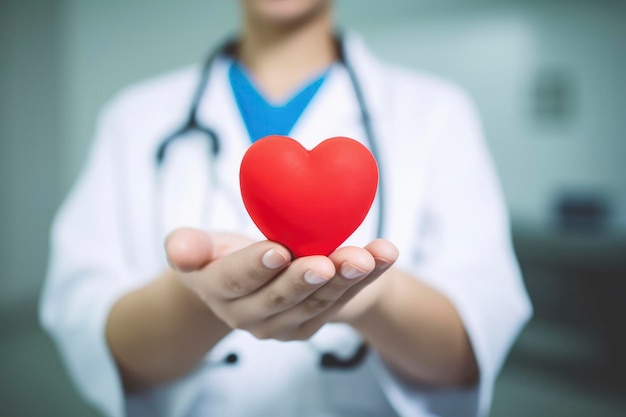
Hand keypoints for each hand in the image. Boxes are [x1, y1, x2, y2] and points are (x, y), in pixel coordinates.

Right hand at [166, 228, 398, 340]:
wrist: (247, 280)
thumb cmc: (222, 255)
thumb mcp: (200, 247)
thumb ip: (188, 246)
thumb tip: (178, 250)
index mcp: (218, 292)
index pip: (235, 281)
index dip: (255, 266)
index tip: (277, 249)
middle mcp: (251, 316)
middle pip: (281, 298)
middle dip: (306, 280)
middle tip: (327, 262)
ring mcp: (285, 324)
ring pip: (317, 302)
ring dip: (345, 280)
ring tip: (367, 258)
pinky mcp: (312, 322)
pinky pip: (341, 300)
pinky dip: (367, 278)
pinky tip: (385, 255)